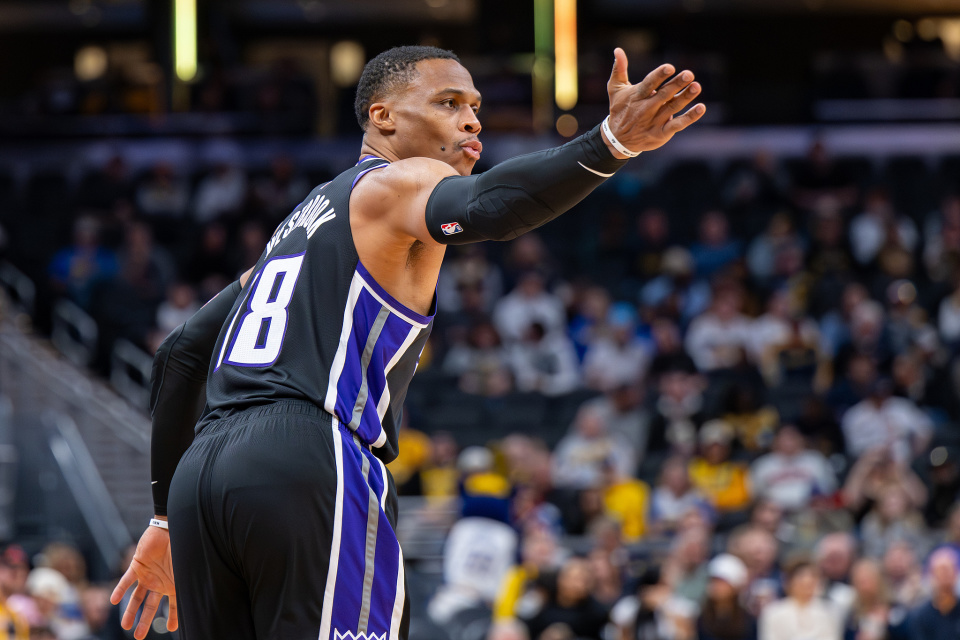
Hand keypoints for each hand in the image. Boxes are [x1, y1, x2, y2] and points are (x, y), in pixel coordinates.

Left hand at [110, 524, 177, 639]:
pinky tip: (114, 601)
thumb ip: (186, 582)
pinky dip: (119, 590)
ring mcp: (147, 575)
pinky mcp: (137, 565)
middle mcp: (159, 582)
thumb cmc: (182, 547)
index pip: (173, 604)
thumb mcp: (186, 568)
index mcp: (173, 583)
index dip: (172, 616)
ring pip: (137, 598)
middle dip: (144, 621)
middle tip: (139, 636)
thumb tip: (195, 598)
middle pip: (150, 606)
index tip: (171, 628)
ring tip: (125, 626)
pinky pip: (126, 580)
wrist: (171, 527)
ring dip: (130, 611)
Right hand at [604, 47, 705, 155]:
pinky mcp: (662, 133)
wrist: (618, 140)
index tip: (670, 67)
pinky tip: (701, 108)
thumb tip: (618, 49)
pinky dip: (690, 117)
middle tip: (689, 74)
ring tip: (697, 86)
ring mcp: (655, 121)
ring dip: (686, 97)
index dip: (659, 76)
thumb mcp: (615, 89)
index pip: (649, 84)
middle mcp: (647, 108)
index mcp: (637, 95)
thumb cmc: (619, 110)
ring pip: (673, 107)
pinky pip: (678, 124)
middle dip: (676, 84)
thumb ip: (619, 69)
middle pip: (664, 94)